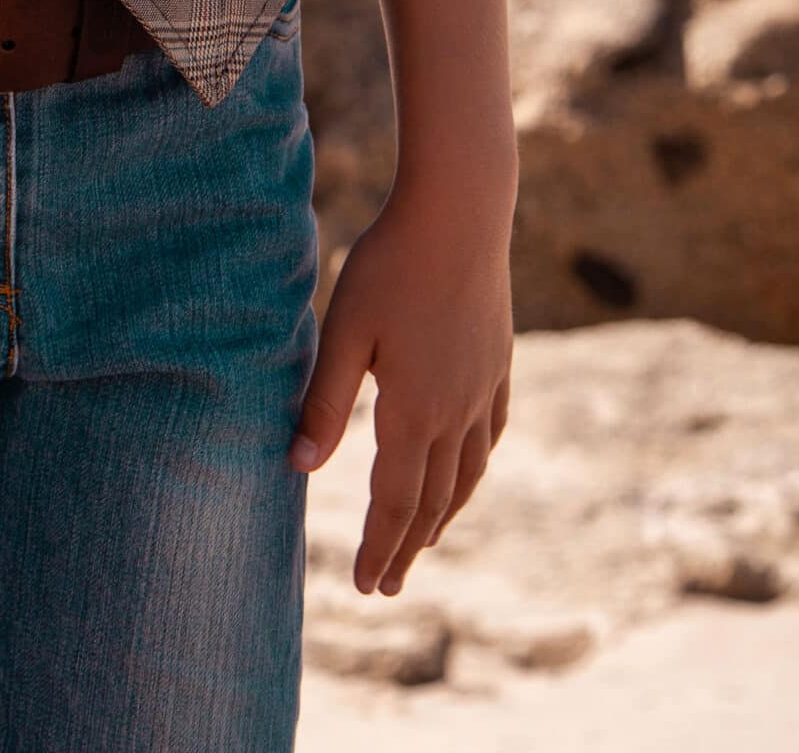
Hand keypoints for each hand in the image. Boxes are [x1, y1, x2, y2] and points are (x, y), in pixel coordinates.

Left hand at [287, 182, 513, 594]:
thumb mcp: (345, 329)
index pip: (394, 500)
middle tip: (388, 585)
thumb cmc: (391, 264)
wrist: (461, 213)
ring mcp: (485, 388)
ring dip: (444, 515)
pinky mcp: (499, 362)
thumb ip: (324, 400)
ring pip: (468, 473)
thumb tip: (299, 467)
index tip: (365, 586)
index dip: (380, 547)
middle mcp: (457, 411)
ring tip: (425, 542)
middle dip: (407, 546)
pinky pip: (492, 433)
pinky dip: (476, 466)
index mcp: (414, 410)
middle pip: (433, 500)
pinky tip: (469, 470)